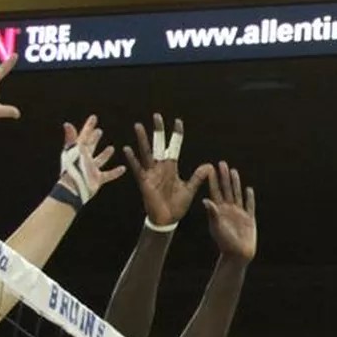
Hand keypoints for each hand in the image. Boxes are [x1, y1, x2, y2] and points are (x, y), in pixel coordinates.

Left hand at [57, 116, 125, 203]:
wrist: (74, 188)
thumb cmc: (73, 169)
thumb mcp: (73, 151)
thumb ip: (72, 138)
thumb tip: (67, 124)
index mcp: (79, 150)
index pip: (84, 135)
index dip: (89, 126)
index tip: (94, 117)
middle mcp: (85, 159)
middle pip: (90, 146)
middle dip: (94, 138)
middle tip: (99, 131)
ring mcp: (91, 169)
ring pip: (100, 159)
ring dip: (105, 154)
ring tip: (111, 148)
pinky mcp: (97, 179)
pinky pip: (108, 174)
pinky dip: (116, 172)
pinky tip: (123, 168)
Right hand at [123, 114, 212, 228]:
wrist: (167, 220)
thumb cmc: (177, 205)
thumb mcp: (190, 189)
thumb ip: (197, 177)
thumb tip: (209, 165)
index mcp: (172, 167)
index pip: (174, 146)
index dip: (176, 135)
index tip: (178, 121)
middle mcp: (161, 167)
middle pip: (159, 145)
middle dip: (158, 131)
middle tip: (157, 116)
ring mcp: (151, 173)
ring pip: (147, 152)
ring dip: (143, 140)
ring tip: (139, 126)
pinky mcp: (144, 182)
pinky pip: (138, 168)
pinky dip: (133, 159)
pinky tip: (127, 148)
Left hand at [205, 164, 257, 262]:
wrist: (237, 255)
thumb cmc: (224, 243)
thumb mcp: (216, 227)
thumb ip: (212, 213)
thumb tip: (206, 200)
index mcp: (218, 210)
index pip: (215, 192)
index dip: (213, 180)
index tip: (210, 169)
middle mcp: (228, 209)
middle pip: (226, 189)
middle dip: (224, 177)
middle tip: (222, 163)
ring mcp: (239, 213)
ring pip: (237, 194)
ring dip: (235, 183)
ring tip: (234, 171)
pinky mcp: (249, 219)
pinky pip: (249, 205)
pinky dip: (249, 197)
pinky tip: (248, 189)